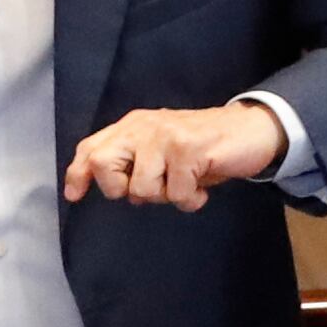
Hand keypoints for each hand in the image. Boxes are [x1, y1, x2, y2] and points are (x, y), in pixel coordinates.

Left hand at [62, 102, 284, 207]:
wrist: (251, 129)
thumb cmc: (202, 146)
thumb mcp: (159, 149)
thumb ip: (131, 162)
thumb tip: (104, 187)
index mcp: (133, 126)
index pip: (92, 147)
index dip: (79, 173)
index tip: (74, 195)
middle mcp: (144, 127)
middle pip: (104, 164)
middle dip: (120, 188)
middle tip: (151, 187)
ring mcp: (166, 137)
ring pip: (142, 188)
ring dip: (166, 196)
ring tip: (184, 182)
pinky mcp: (190, 150)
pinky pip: (177, 194)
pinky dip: (191, 200)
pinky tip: (201, 186)